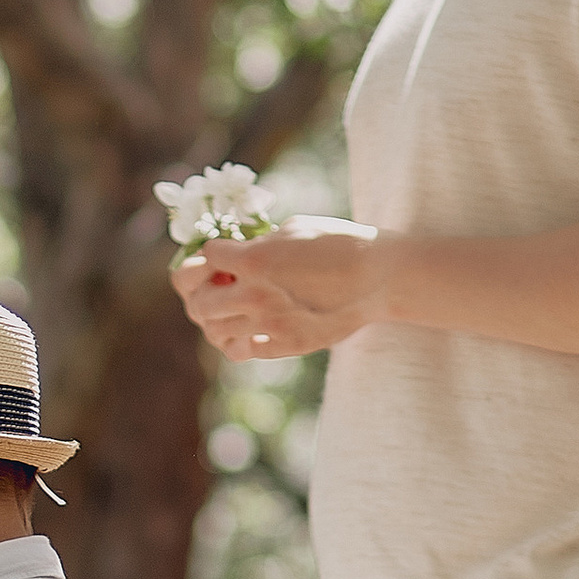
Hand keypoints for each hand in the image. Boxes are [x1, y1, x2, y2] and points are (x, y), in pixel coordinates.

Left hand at [172, 216, 385, 362]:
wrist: (380, 277)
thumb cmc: (341, 243)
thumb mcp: (294, 228)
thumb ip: (258, 244)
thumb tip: (235, 253)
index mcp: (255, 260)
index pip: (206, 257)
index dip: (211, 253)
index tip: (221, 254)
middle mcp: (255, 296)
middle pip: (198, 302)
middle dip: (201, 291)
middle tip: (215, 285)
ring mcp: (270, 325)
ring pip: (214, 331)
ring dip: (214, 319)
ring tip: (226, 310)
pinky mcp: (286, 345)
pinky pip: (241, 351)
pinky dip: (237, 340)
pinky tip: (247, 328)